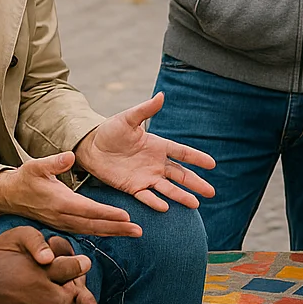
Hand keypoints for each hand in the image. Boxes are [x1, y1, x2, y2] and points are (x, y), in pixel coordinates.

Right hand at [0, 153, 141, 236]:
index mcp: (59, 201)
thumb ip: (53, 162)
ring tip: (134, 233)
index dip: (107, 213)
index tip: (126, 216)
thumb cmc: (26, 178)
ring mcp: (63, 223)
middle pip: (94, 225)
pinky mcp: (63, 225)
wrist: (10, 195)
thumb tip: (69, 156)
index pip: (88, 209)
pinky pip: (86, 232)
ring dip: (114, 232)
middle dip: (117, 228)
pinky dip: (102, 233)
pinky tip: (117, 232)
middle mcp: (62, 216)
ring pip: (92, 231)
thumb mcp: (36, 166)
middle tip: (139, 231)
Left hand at [74, 92, 216, 211]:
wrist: (91, 147)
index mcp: (158, 146)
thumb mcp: (128, 118)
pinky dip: (155, 202)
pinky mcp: (133, 187)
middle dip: (196, 183)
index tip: (212, 164)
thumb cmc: (110, 130)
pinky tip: (166, 207)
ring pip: (168, 189)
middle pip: (180, 175)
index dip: (196, 158)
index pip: (182, 153)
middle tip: (211, 192)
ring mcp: (146, 177)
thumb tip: (161, 95)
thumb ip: (145, 110)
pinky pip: (146, 196)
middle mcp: (156, 163)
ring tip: (196, 204)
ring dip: (181, 196)